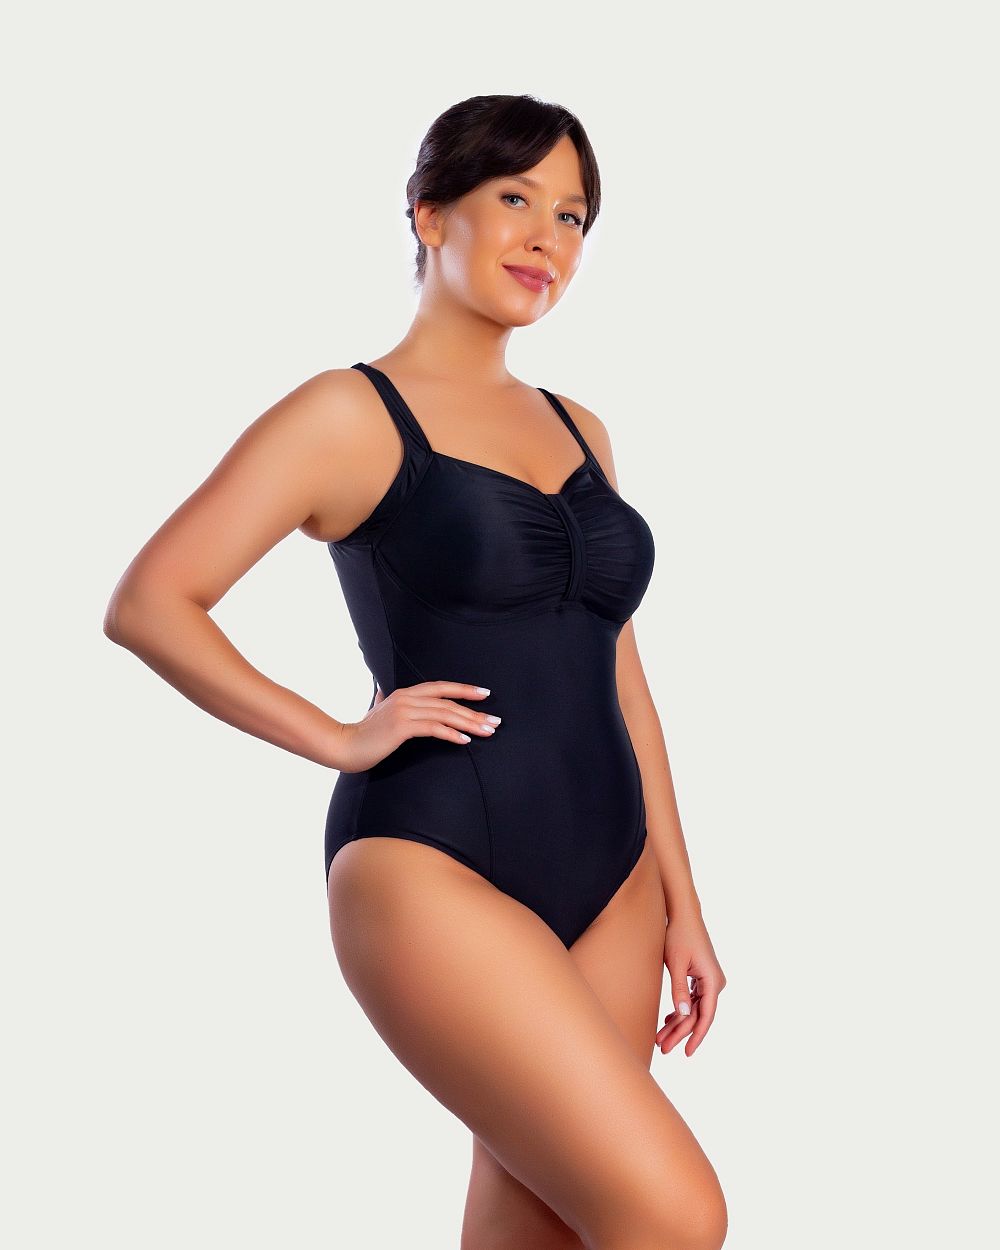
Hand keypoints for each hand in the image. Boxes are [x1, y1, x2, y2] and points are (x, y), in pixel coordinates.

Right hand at [334, 680, 500, 771]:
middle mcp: (406, 698)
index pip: (441, 687)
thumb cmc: (362, 734)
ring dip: (469, 723)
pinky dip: (451, 734)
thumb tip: (380, 692)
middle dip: (475, 711)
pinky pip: (433, 728)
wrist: (344, 745)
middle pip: (448, 702)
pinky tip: (465, 740)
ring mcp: (404, 711)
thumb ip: (381, 701)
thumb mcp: (375, 712)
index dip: (464, 689)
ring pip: (445, 714)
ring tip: (487, 731)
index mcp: (404, 693)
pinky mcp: (401, 726)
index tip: (485, 694)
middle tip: (495, 721)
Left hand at [655, 910, 725, 1057]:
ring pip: (694, 1009)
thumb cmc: (679, 936)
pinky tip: (668, 1021)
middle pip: (698, 1015)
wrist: (683, 915)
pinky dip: (680, 1010)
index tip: (687, 1052)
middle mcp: (715, 982)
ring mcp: (709, 980)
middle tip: (663, 1048)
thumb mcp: (676, 964)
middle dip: (681, 1033)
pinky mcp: (701, 977)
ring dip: (678, 1024)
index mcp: (713, 980)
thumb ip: (679, 990)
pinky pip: (692, 1000)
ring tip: (661, 1039)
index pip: (706, 1015)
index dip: (696, 1036)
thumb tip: (683, 1015)